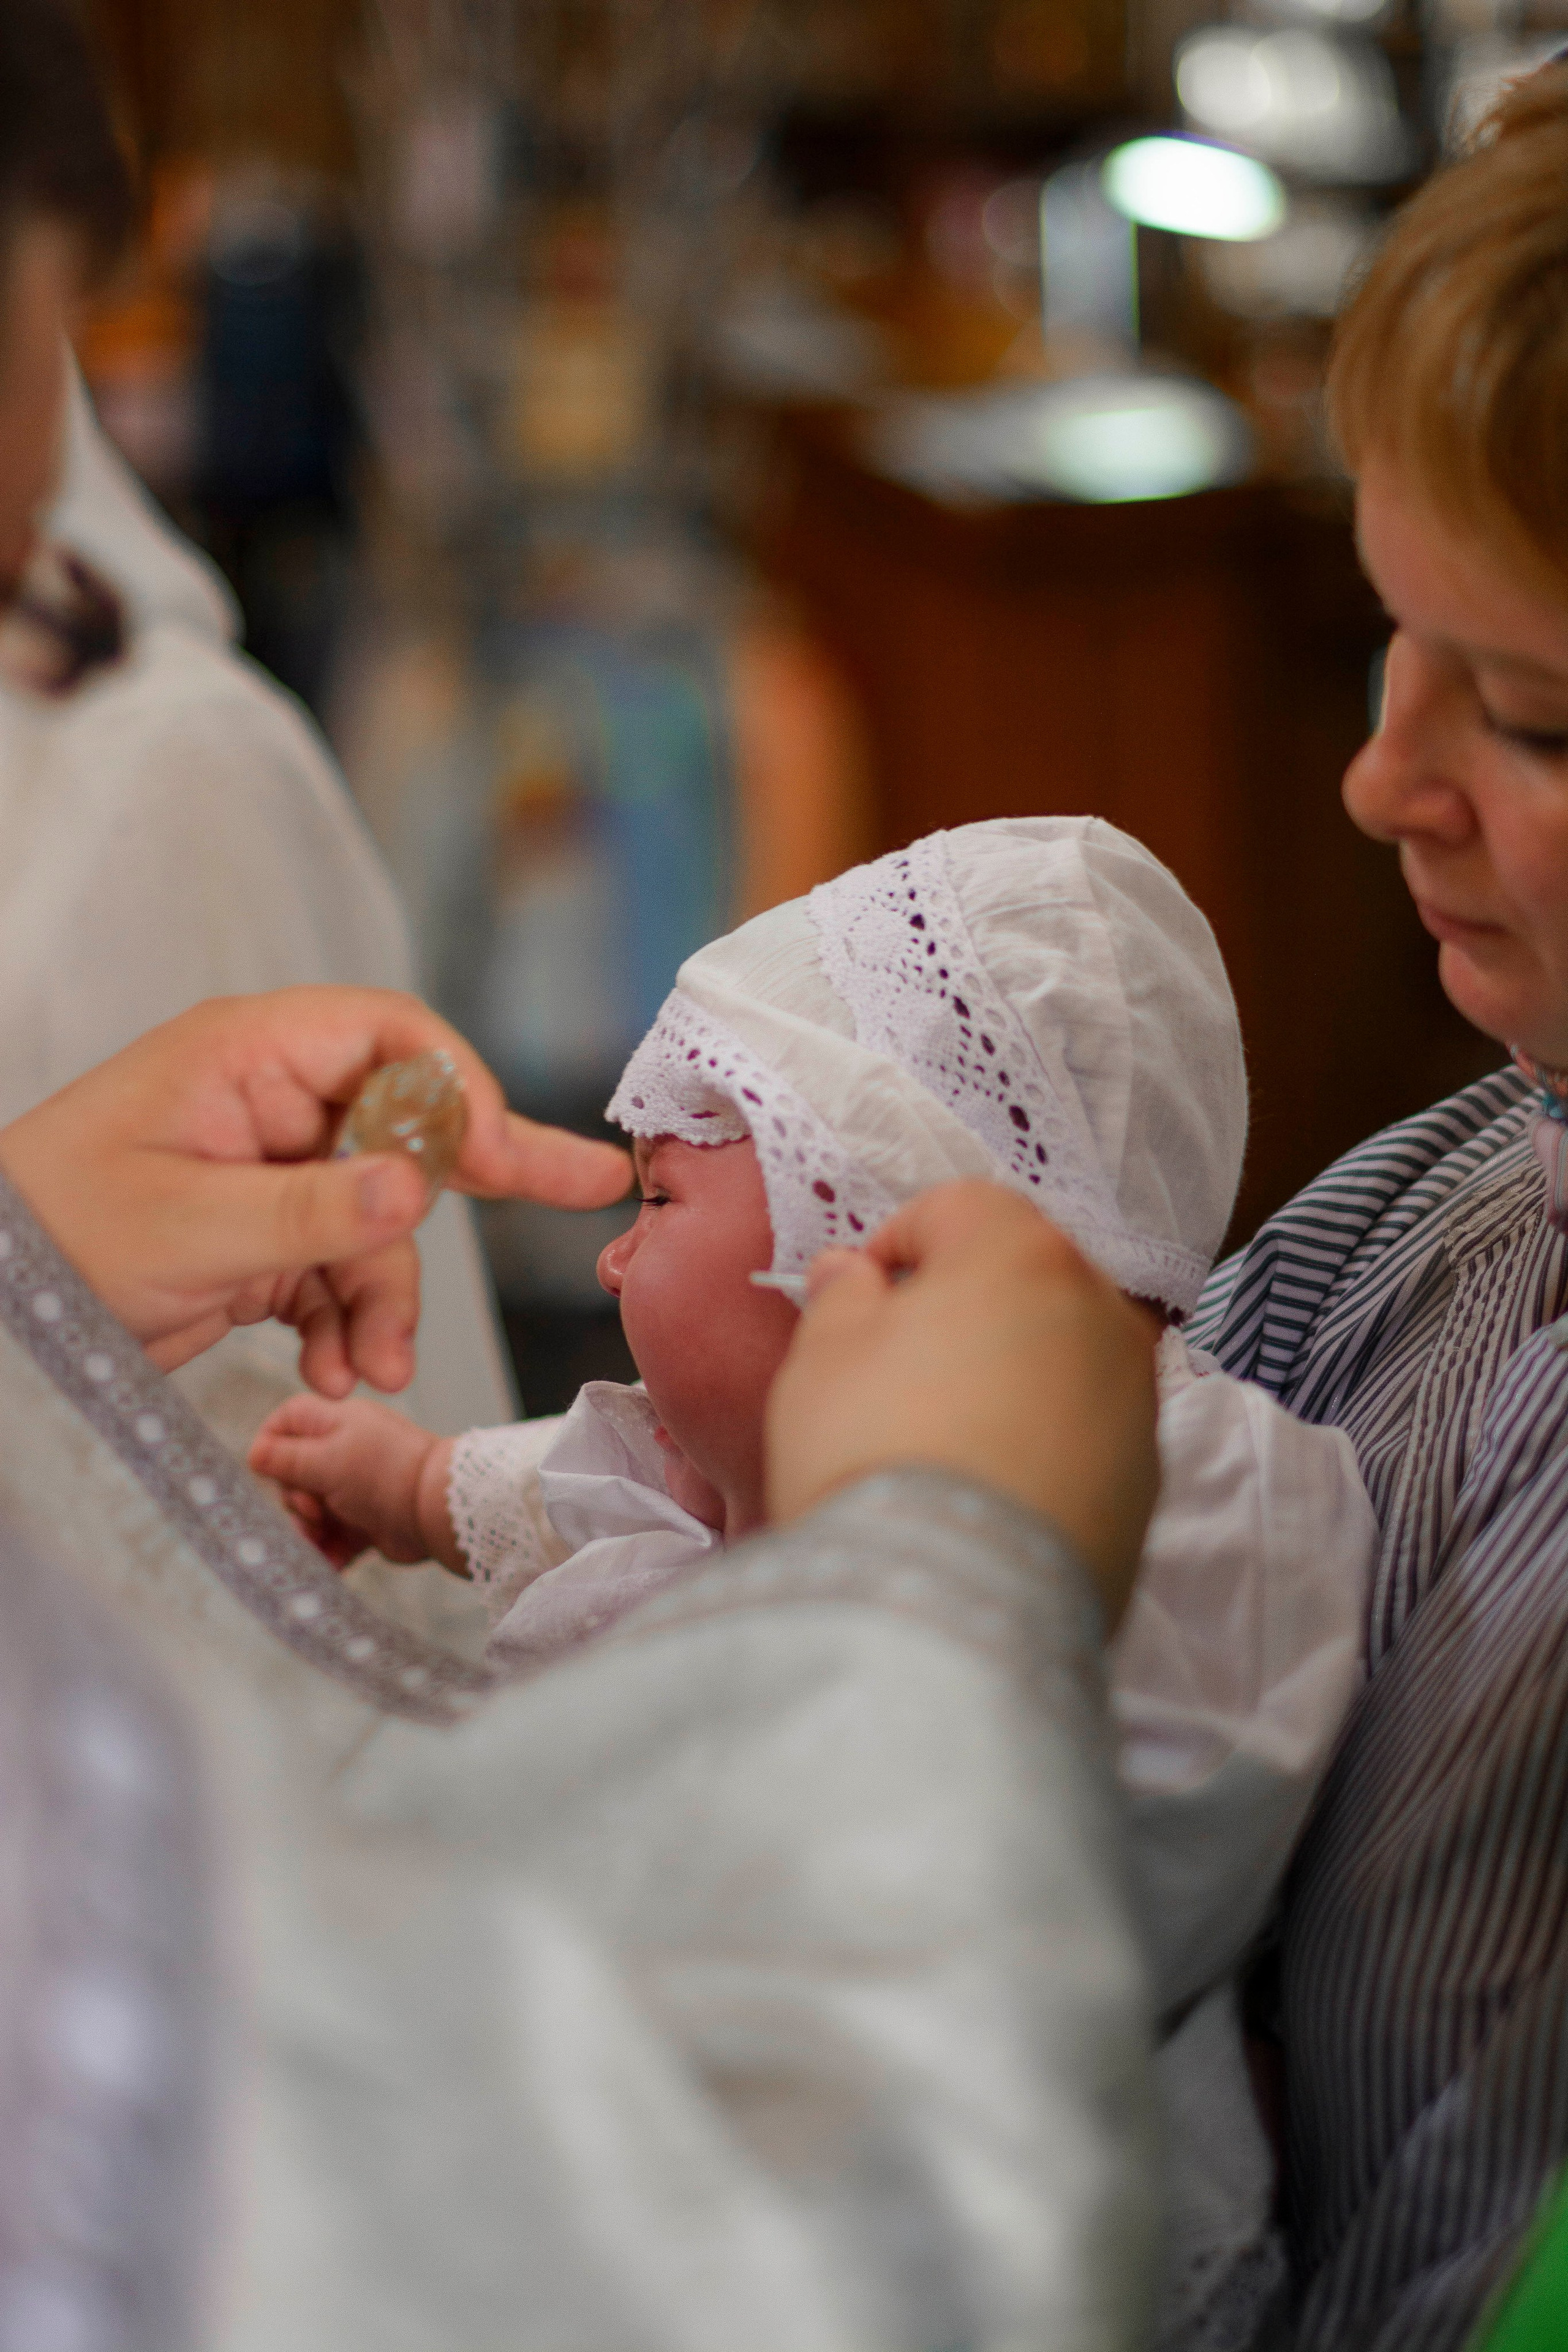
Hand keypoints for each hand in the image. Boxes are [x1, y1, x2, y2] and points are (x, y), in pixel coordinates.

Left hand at [0, 987, 628, 1386]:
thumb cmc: (47, 1239)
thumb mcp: (186, 1227)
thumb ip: (310, 1211)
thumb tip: (414, 1186)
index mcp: (246, 1058)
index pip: (388, 1038)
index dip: (455, 1090)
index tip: (493, 1160)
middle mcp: (270, 1107)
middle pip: (408, 1123)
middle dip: (486, 1175)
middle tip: (588, 1186)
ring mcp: (269, 1176)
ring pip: (380, 1224)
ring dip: (385, 1300)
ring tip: (369, 1371)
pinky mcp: (262, 1242)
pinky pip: (341, 1274)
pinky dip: (347, 1326)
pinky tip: (333, 1373)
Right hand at [250, 1394, 458, 1572]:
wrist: (436, 1512)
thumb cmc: (386, 1475)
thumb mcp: (326, 1460)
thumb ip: (286, 1458)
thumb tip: (254, 1453)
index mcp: (337, 1424)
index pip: (288, 1420)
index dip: (270, 1441)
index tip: (266, 1468)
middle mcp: (345, 1453)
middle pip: (293, 1475)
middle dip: (294, 1499)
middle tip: (314, 1509)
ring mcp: (355, 1490)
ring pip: (311, 1513)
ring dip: (307, 1532)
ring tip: (318, 1542)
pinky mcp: (366, 1524)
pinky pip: (334, 1540)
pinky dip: (328, 1553)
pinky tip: (328, 1564)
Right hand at [765, 1181, 1159, 1629]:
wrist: (948, 1607)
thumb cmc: (873, 1454)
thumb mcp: (822, 1358)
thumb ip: (842, 1296)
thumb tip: (855, 1273)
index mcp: (1024, 1255)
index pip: (961, 1207)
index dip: (900, 1242)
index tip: (861, 1297)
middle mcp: (1104, 1313)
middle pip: (1028, 1278)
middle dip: (968, 1305)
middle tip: (902, 1367)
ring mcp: (1138, 1401)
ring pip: (1068, 1357)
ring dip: (1015, 1373)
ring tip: (948, 1438)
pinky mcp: (1150, 1486)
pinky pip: (1091, 1436)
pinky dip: (1048, 1444)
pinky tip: (990, 1493)